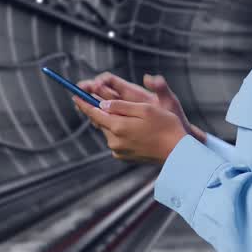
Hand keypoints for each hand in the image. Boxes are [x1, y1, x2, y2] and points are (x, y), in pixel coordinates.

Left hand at [73, 96, 188, 164]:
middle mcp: (114, 141)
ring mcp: (118, 151)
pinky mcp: (124, 157)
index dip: (83, 103)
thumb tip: (102, 105)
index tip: (74, 95)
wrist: (177, 152)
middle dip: (100, 111)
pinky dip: (120, 132)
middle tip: (100, 98)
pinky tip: (135, 129)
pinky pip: (117, 140)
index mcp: (118, 126)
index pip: (94, 113)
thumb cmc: (165, 126)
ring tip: (128, 115)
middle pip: (101, 121)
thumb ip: (121, 106)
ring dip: (113, 122)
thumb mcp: (145, 109)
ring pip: (109, 130)